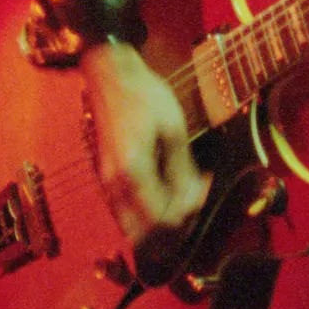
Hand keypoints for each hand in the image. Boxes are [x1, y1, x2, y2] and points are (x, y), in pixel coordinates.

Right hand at [81, 39, 210, 245]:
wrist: (111, 75)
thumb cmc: (144, 96)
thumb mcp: (173, 128)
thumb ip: (181, 169)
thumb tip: (191, 199)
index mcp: (132, 173)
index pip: (160, 220)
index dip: (186, 215)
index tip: (203, 192)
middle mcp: (113, 185)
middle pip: (142, 232)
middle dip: (170, 225)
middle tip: (192, 200)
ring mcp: (105, 183)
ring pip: (130, 225)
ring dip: (156, 219)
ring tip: (181, 194)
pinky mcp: (105, 177)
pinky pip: (123, 209)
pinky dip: (144, 209)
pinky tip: (164, 187)